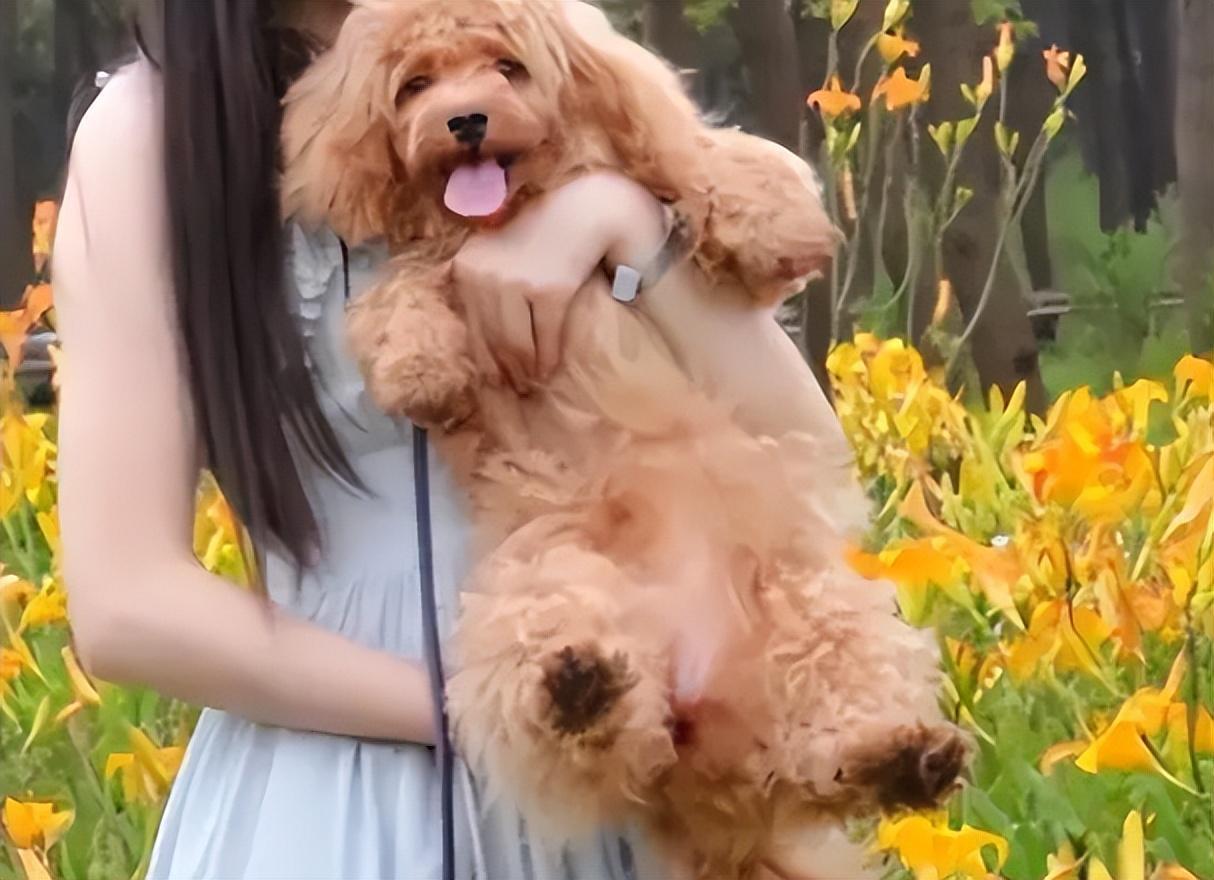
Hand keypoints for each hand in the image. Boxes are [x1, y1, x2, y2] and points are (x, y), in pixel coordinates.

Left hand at [453, 172, 666, 389]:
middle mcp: (486, 277)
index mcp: (467, 269)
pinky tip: (550, 370)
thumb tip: (480, 345)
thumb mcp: (495, 253)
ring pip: (517, 344)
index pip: (471, 326)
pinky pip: (546, 337)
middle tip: (514, 388)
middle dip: (505, 370)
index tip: (491, 380)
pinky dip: (548, 358)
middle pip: (494, 339)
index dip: (482, 358)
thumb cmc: (537, 234)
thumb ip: (480, 285)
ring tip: (531, 383)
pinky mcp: (550, 292)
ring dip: (526, 370)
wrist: (581, 212)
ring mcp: (518, 284)